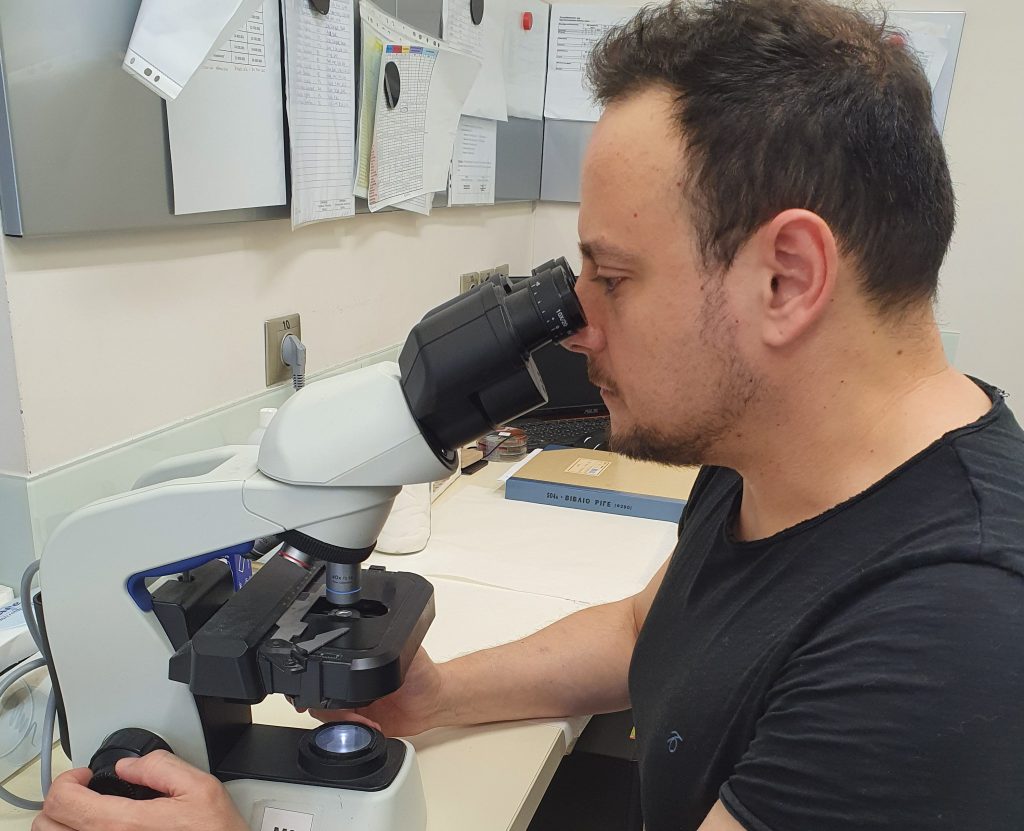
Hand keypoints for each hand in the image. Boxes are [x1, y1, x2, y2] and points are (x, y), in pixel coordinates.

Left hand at [32, 751, 247, 830]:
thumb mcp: (201, 788)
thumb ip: (161, 767)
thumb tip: (129, 765)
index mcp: (124, 825)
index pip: (62, 800)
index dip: (68, 779)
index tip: (85, 776)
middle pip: (46, 826)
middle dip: (60, 802)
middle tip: (82, 794)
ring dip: (63, 825)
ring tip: (87, 814)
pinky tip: (98, 830)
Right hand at [309, 647, 446, 736]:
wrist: (437, 701)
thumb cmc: (425, 674)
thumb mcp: (408, 653)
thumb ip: (395, 645)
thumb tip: (387, 636)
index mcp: (361, 670)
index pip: (332, 676)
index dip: (327, 685)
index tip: (333, 692)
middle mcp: (357, 690)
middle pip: (325, 700)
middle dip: (333, 708)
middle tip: (352, 711)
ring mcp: (361, 710)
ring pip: (334, 720)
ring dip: (345, 722)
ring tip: (364, 720)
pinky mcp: (369, 728)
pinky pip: (353, 736)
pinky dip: (357, 734)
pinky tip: (371, 727)